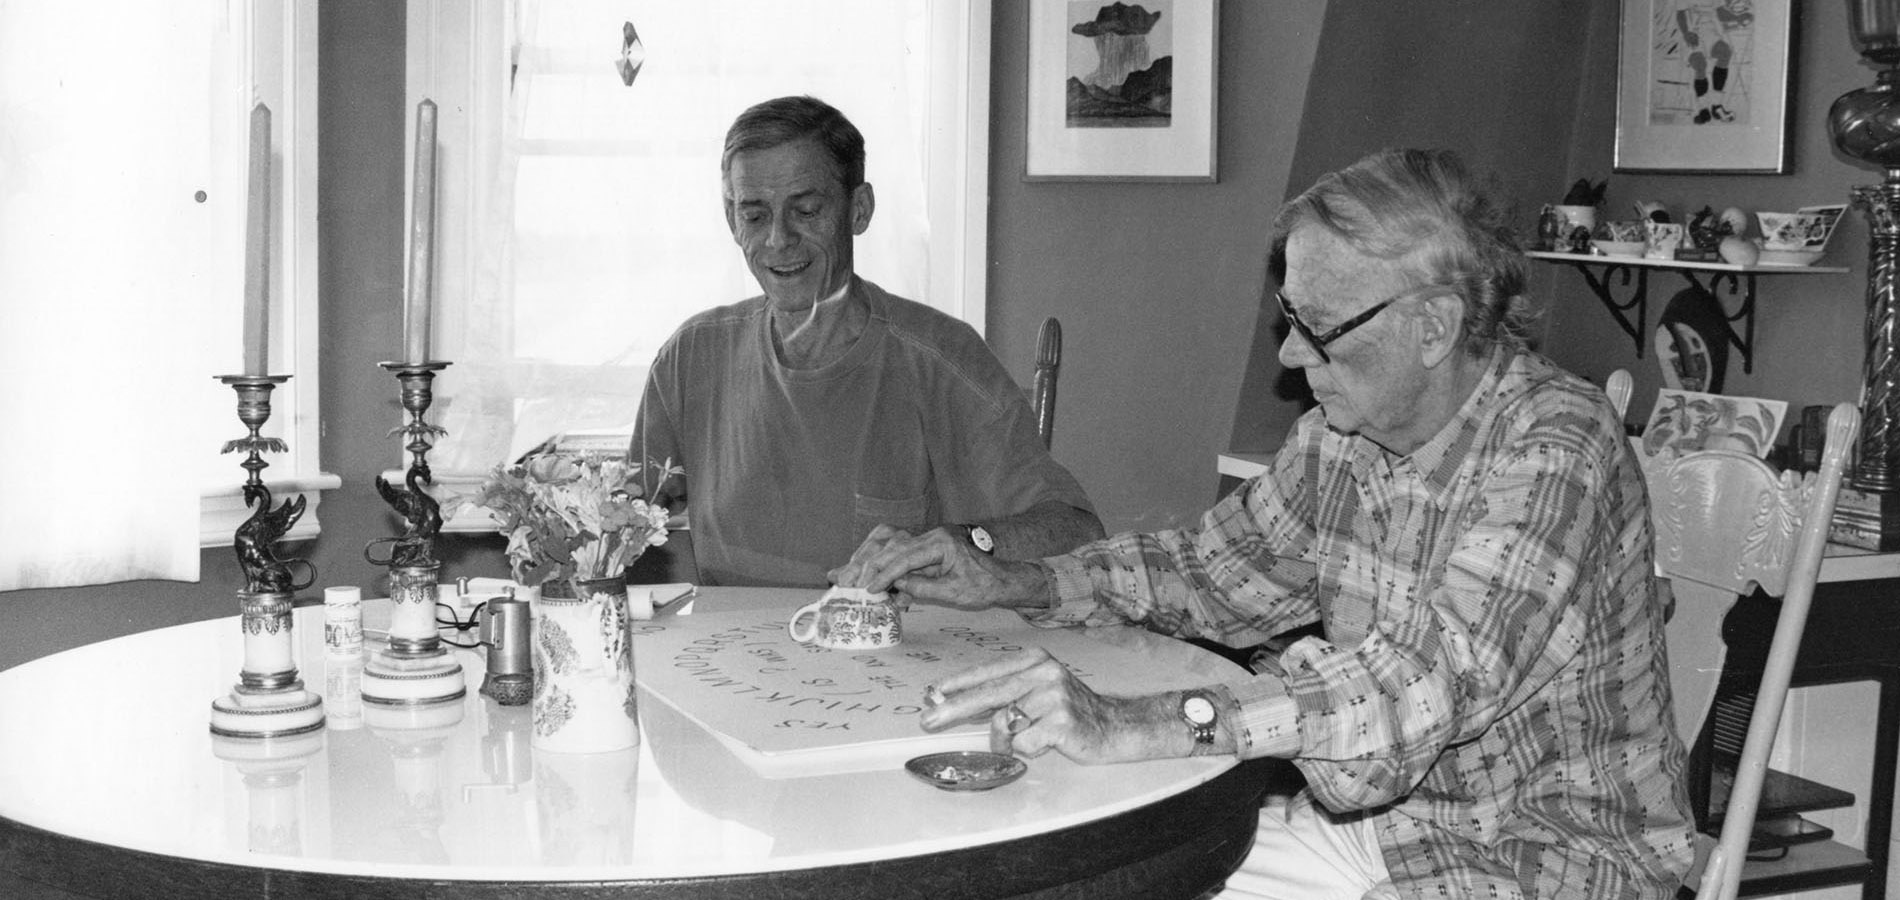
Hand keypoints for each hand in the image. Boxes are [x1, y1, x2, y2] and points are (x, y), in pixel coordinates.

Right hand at [830, 525, 1042, 609]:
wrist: (1001, 578)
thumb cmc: (983, 585)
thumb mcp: (954, 592)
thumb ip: (923, 587)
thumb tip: (895, 585)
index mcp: (941, 542)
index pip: (905, 556)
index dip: (885, 573)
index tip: (869, 588)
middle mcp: (931, 535)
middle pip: (891, 545)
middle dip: (868, 564)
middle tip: (847, 582)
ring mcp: (926, 538)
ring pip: (888, 542)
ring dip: (867, 558)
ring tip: (847, 574)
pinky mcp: (923, 547)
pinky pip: (895, 550)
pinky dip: (878, 562)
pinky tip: (866, 576)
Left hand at [919, 648, 1175, 763]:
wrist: (1114, 726)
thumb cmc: (1067, 710)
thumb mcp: (1036, 690)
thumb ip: (1001, 693)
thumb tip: (953, 700)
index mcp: (1035, 659)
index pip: (988, 671)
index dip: (957, 684)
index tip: (932, 694)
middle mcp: (1044, 672)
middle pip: (989, 693)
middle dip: (954, 708)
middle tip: (928, 720)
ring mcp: (1054, 696)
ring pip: (1005, 722)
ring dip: (1005, 740)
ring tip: (1026, 740)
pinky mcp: (1062, 721)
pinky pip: (1024, 742)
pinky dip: (1028, 750)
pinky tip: (1047, 742)